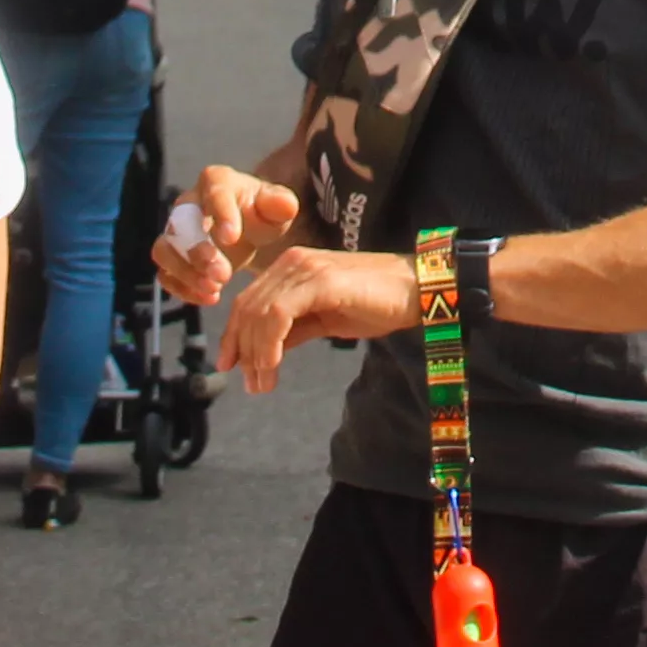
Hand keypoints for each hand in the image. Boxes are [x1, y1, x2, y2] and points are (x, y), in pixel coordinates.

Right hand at [158, 165, 297, 306]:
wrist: (247, 228)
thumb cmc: (261, 212)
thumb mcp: (277, 207)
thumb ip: (281, 204)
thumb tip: (285, 205)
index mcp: (216, 182)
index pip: (214, 193)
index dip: (220, 215)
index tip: (232, 238)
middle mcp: (188, 204)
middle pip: (180, 224)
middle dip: (199, 252)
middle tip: (223, 274)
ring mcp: (175, 232)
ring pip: (164, 250)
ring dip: (185, 273)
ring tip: (213, 289)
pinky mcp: (173, 258)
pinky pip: (165, 274)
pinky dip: (182, 289)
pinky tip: (209, 297)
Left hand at [222, 244, 416, 390]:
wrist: (417, 290)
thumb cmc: (376, 304)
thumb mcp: (325, 321)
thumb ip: (294, 330)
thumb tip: (264, 353)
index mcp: (291, 267)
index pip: (248, 300)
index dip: (233, 335)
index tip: (229, 366)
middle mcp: (292, 262)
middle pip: (247, 307)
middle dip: (242, 349)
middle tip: (249, 384)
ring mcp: (305, 269)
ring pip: (260, 312)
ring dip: (256, 353)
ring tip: (263, 383)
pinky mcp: (320, 281)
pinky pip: (279, 314)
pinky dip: (270, 343)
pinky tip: (274, 365)